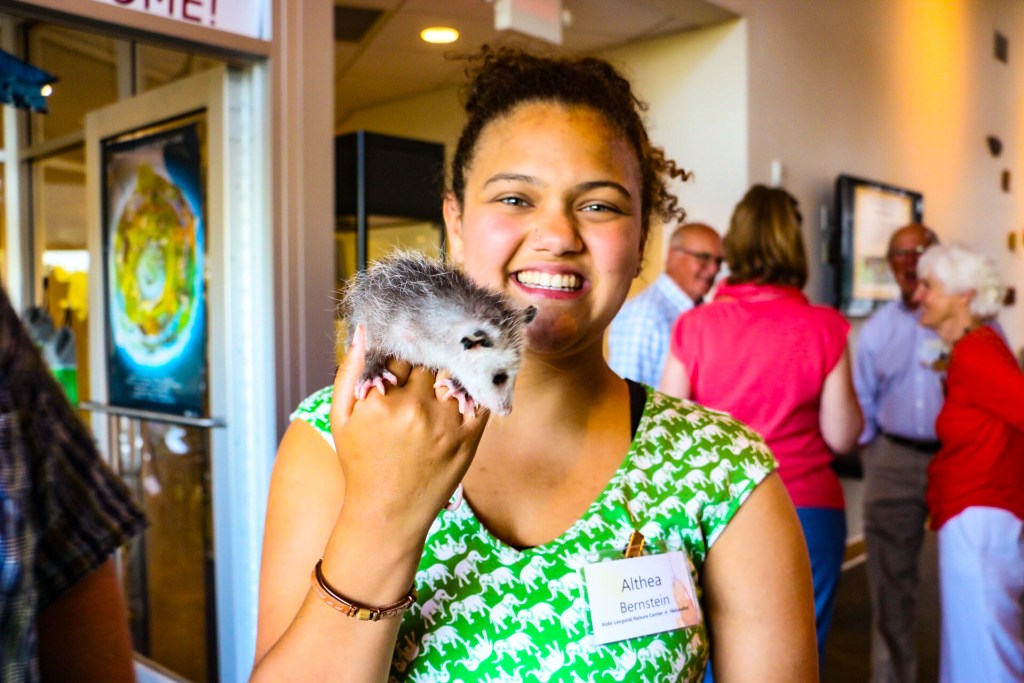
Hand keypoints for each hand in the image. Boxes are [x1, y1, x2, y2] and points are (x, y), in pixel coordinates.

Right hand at [329, 326, 489, 532]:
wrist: (388, 514)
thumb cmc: (361, 463)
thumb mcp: (342, 418)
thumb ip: (349, 371)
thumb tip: (363, 328)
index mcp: (381, 400)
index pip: (398, 351)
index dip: (402, 346)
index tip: (406, 348)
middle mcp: (415, 408)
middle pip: (428, 359)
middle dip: (427, 356)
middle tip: (428, 356)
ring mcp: (445, 422)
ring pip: (455, 372)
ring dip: (452, 368)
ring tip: (447, 369)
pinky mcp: (469, 436)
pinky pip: (480, 396)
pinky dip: (477, 386)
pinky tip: (471, 383)